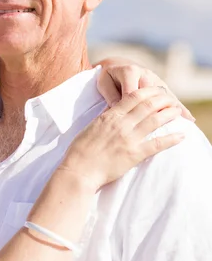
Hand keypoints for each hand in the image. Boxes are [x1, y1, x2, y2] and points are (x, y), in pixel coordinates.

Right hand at [59, 87, 184, 190]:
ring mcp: (129, 139)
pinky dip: (171, 139)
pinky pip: (157, 144)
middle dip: (163, 99)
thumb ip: (106, 116)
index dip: (149, 91)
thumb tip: (114, 107)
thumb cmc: (81, 149)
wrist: (79, 169)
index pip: (134, 96)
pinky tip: (181, 136)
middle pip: (148, 105)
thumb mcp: (92, 126)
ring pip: (155, 121)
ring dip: (170, 114)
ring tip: (178, 112)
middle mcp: (121, 124)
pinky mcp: (134, 154)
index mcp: (110, 116)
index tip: (157, 90)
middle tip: (172, 99)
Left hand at [97, 61, 194, 121]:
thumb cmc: (108, 78)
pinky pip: (171, 97)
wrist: (118, 66)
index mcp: (129, 71)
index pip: (132, 91)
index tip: (133, 120)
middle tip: (157, 125)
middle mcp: (145, 73)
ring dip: (172, 108)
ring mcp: (155, 78)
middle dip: (156, 108)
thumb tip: (116, 107)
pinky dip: (179, 107)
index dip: (133, 106)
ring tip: (178, 122)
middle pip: (152, 92)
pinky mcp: (162, 85)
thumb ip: (110, 94)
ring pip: (165, 94)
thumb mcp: (104, 83)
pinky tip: (188, 118)